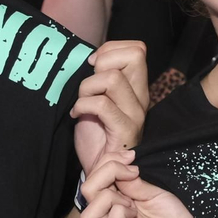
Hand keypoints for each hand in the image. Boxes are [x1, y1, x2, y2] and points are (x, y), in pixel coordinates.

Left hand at [73, 40, 147, 173]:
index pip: (137, 48)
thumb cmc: (95, 133)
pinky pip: (102, 105)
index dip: (110, 49)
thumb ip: (100, 77)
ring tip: (82, 102)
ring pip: (113, 77)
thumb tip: (91, 58)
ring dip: (88, 87)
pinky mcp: (125, 130)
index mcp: (136, 86)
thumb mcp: (98, 97)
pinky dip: (82, 105)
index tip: (93, 67)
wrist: (98, 169)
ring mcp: (135, 114)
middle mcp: (141, 97)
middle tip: (90, 83)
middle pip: (135, 54)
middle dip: (103, 61)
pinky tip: (76, 115)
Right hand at [80, 156, 211, 217]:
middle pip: (85, 191)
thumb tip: (118, 165)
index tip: (131, 157)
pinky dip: (121, 214)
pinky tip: (135, 214)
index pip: (92, 177)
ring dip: (111, 198)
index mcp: (113, 202)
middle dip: (107, 172)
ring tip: (132, 202)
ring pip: (89, 214)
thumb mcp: (152, 192)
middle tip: (132, 174)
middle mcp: (109, 217)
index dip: (108, 160)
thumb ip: (132, 182)